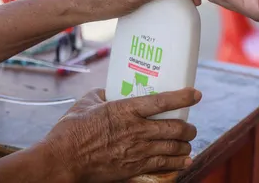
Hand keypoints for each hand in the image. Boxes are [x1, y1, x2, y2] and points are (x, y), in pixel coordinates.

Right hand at [43, 88, 201, 182]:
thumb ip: (102, 94)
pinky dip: (177, 163)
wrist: (62, 161)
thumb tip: (110, 90)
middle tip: (190, 127)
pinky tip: (183, 161)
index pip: (162, 101)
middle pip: (175, 127)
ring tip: (188, 143)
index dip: (183, 97)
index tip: (196, 94)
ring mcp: (137, 150)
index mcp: (126, 109)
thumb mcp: (86, 103)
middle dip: (188, 127)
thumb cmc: (71, 130)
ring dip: (185, 145)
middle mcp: (137, 129)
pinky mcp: (134, 167)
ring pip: (173, 147)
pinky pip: (163, 165)